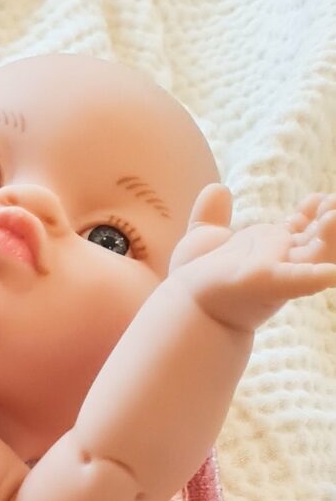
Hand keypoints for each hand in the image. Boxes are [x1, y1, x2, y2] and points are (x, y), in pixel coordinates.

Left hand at [169, 182, 335, 331]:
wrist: (180, 312)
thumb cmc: (196, 285)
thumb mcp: (204, 243)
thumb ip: (211, 216)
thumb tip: (217, 188)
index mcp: (270, 248)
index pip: (302, 227)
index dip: (314, 211)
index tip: (317, 198)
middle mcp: (281, 261)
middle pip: (318, 240)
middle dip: (332, 222)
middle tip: (334, 202)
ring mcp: (277, 274)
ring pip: (318, 255)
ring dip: (332, 239)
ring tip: (334, 217)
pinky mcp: (265, 283)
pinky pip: (296, 281)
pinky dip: (314, 277)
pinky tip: (330, 275)